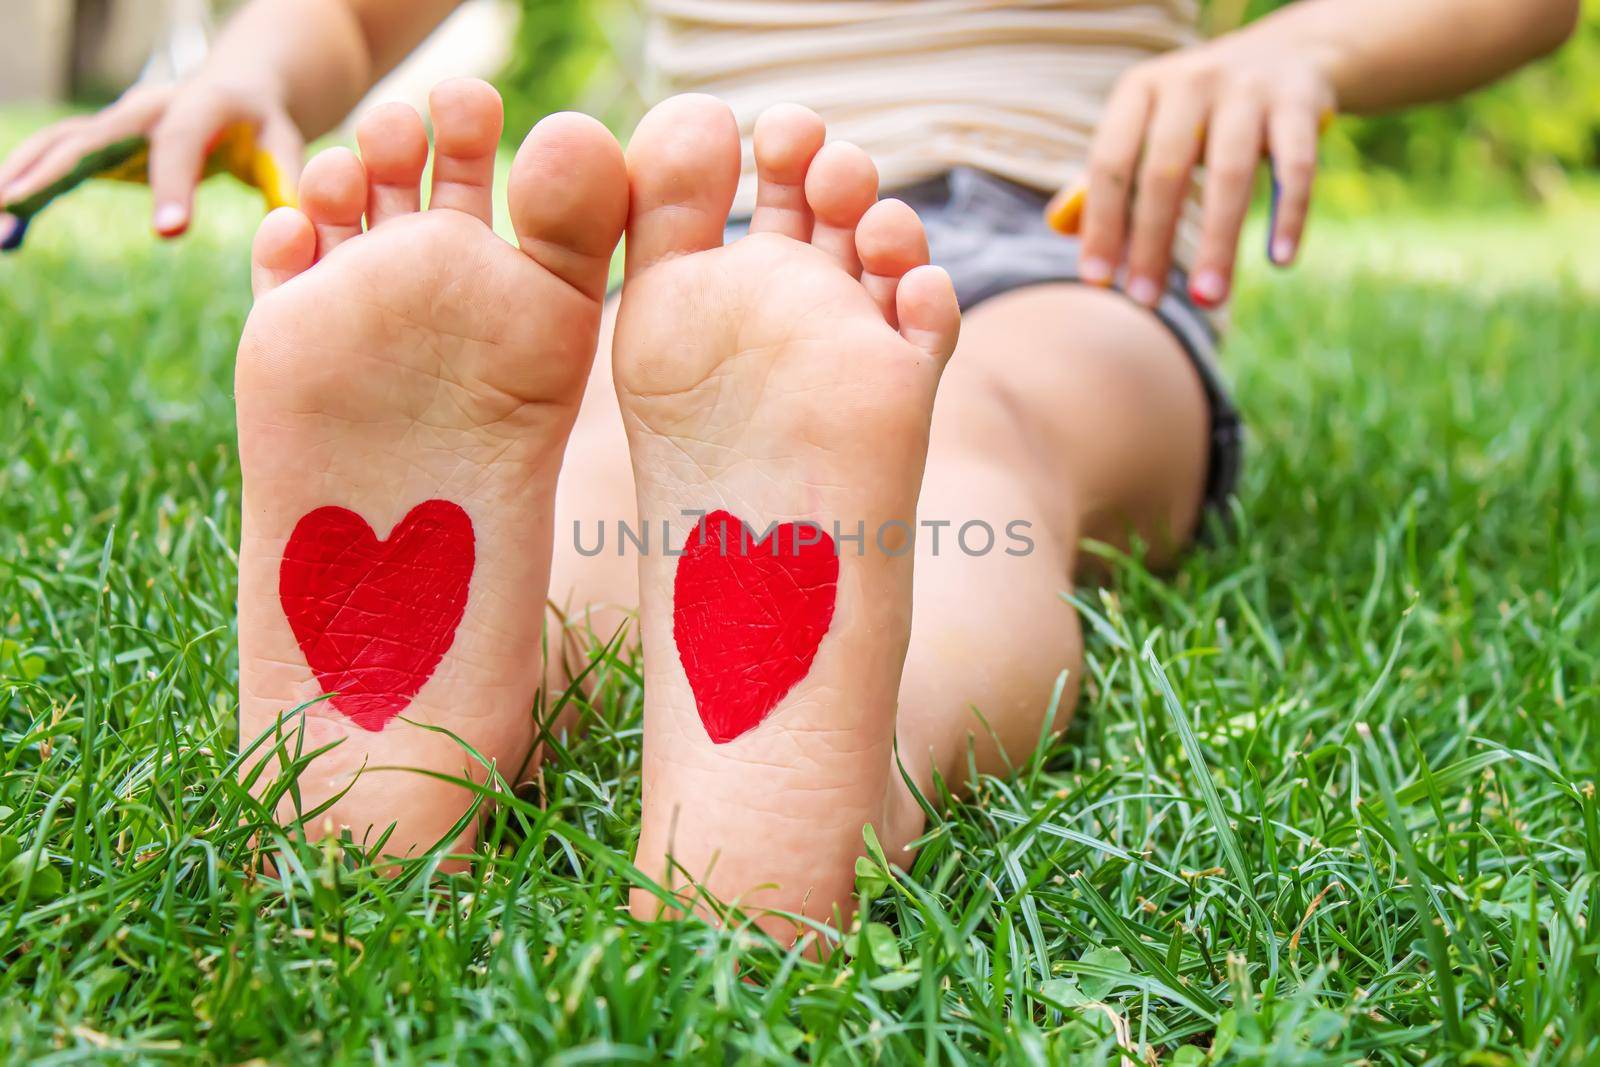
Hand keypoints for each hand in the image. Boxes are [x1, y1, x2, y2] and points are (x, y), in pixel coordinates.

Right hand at [0, 77, 301, 240]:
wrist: (240, 91)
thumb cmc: (268, 128)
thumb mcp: (287, 148)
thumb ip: (289, 181)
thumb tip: (295, 226)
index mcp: (200, 108)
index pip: (179, 145)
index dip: (172, 185)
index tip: (168, 234)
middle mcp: (145, 108)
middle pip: (90, 139)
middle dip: (50, 179)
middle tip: (13, 219)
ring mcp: (116, 121)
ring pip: (57, 147)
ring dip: (21, 184)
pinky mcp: (100, 141)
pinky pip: (53, 160)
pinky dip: (25, 187)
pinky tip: (6, 229)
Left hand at [1076, 38, 1335, 307]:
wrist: (1289, 51)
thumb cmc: (1200, 109)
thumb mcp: (1150, 123)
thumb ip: (1112, 171)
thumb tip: (1063, 229)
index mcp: (1141, 89)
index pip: (1110, 162)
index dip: (1100, 224)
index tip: (1097, 281)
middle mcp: (1191, 81)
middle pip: (1165, 173)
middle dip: (1152, 244)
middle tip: (1145, 301)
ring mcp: (1249, 89)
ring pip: (1231, 175)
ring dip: (1218, 244)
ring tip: (1209, 299)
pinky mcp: (1301, 102)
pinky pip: (1295, 167)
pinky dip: (1289, 216)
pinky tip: (1280, 261)